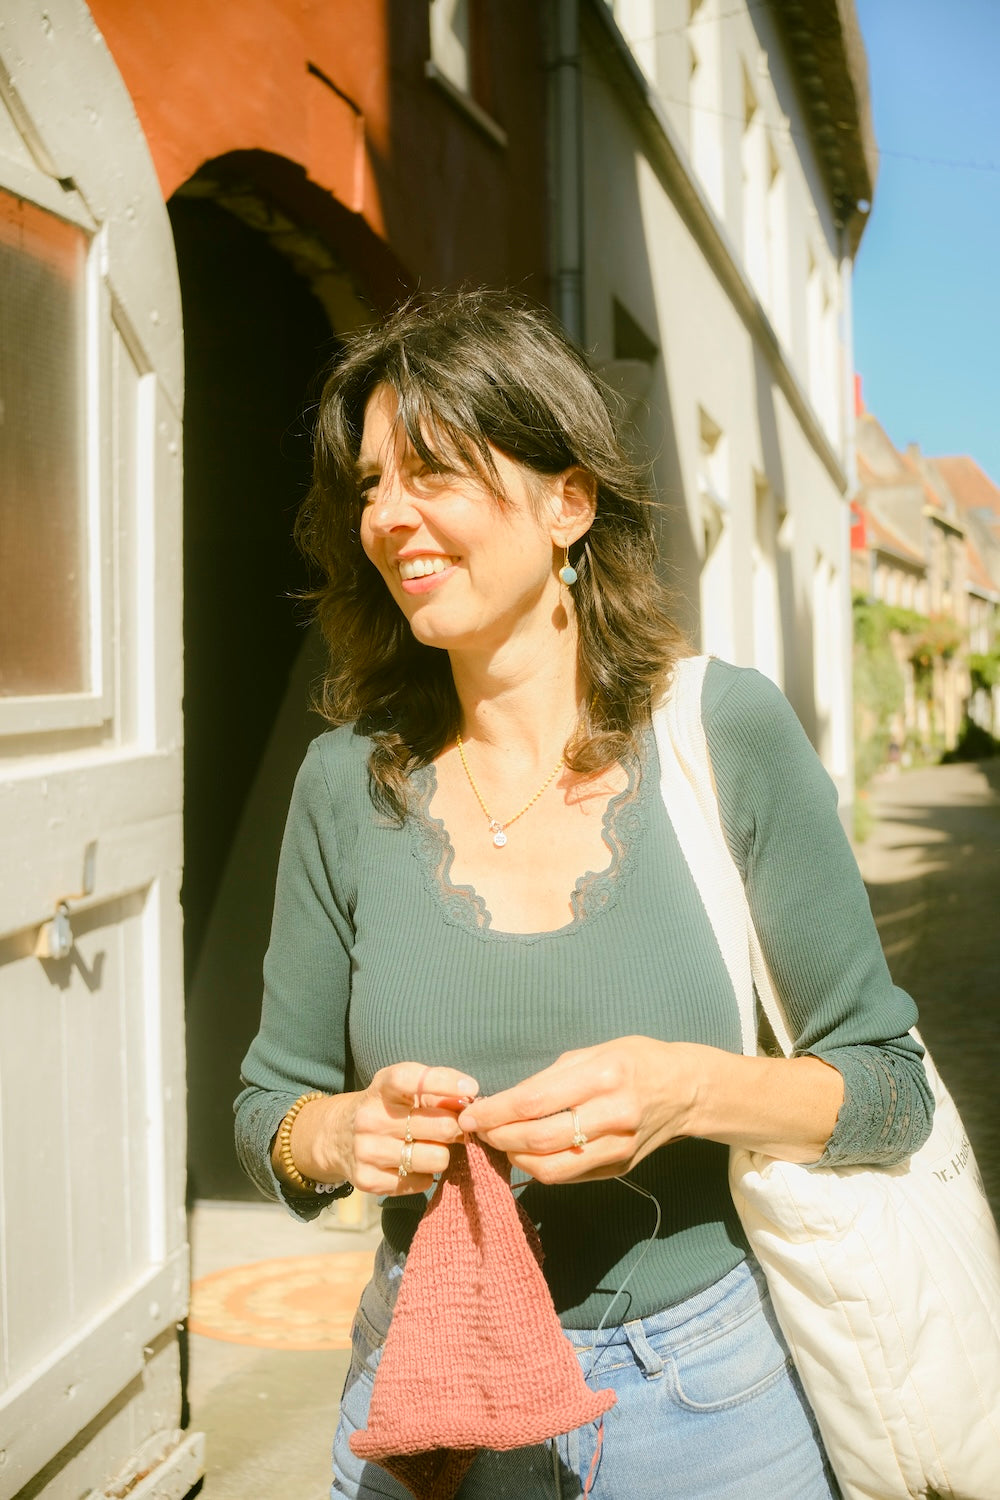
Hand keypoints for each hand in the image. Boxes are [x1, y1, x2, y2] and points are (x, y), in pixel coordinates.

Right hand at [316, 1062, 478, 1196]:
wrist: (337, 1137)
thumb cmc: (386, 1108)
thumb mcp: (402, 1089)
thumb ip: (436, 1090)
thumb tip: (470, 1101)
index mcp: (381, 1088)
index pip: (411, 1080)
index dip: (444, 1082)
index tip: (471, 1090)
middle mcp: (370, 1118)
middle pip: (440, 1126)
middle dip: (456, 1127)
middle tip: (454, 1128)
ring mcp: (367, 1151)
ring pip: (436, 1158)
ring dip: (443, 1153)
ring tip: (433, 1146)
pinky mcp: (368, 1180)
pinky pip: (422, 1182)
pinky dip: (426, 1175)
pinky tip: (414, 1164)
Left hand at [456, 1038, 698, 1183]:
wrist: (687, 1090)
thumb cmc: (636, 1061)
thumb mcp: (594, 1052)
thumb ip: (550, 1077)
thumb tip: (506, 1100)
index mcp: (603, 1077)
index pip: (535, 1102)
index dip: (496, 1112)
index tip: (472, 1115)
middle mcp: (613, 1115)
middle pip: (538, 1139)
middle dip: (498, 1137)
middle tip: (478, 1131)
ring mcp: (618, 1148)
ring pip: (551, 1168)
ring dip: (515, 1158)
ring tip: (498, 1143)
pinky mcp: (619, 1168)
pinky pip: (568, 1175)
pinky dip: (539, 1167)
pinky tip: (525, 1153)